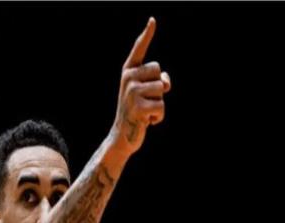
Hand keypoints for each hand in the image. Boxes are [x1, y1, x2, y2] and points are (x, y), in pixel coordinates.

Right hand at [111, 17, 170, 154]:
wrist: (122, 136)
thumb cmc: (135, 113)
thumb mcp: (144, 94)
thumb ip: (156, 81)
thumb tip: (165, 83)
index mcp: (128, 73)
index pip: (139, 50)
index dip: (146, 35)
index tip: (152, 20)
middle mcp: (128, 79)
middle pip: (159, 71)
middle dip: (159, 88)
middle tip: (145, 102)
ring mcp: (132, 92)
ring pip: (162, 89)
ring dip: (159, 104)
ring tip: (146, 111)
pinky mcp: (138, 107)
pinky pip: (161, 106)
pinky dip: (158, 117)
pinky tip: (147, 121)